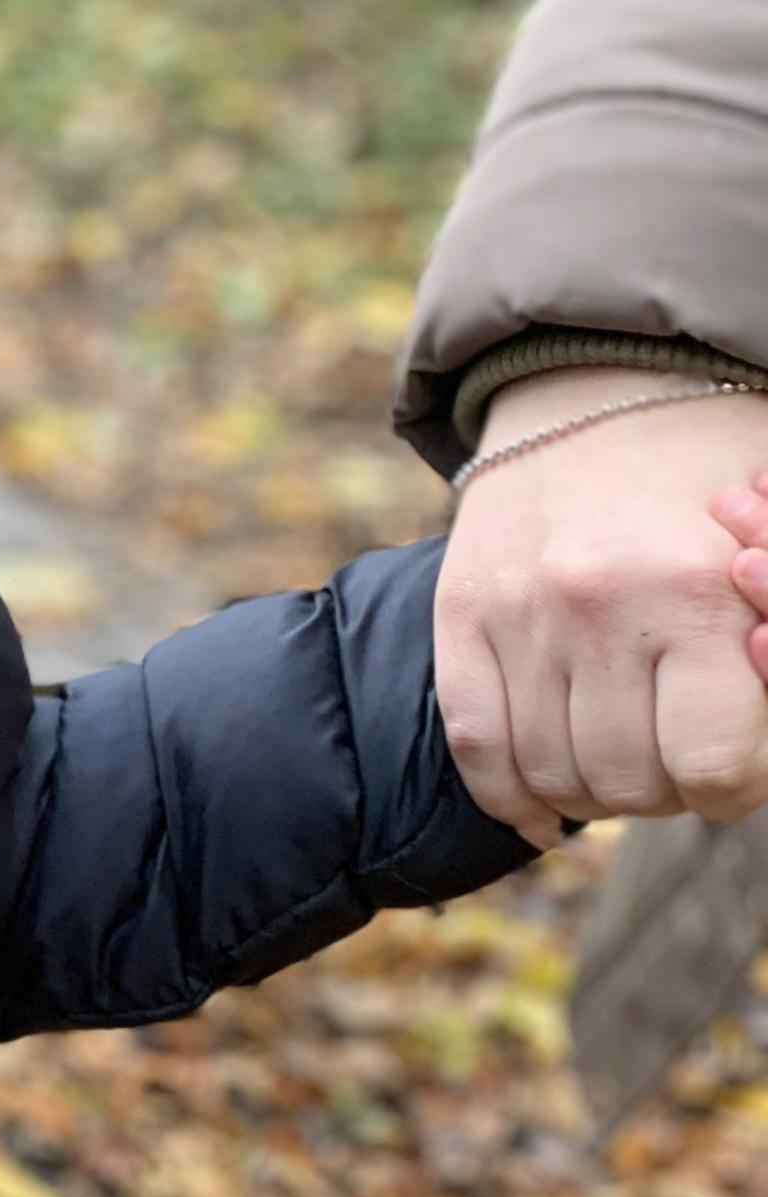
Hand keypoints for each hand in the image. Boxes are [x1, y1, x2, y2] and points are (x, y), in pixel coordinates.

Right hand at [434, 373, 767, 845]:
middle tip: (676, 755)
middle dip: (664, 792)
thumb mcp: (767, 547)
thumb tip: (743, 761)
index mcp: (699, 590)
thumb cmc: (717, 478)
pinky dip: (509, 796)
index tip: (733, 770)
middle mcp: (601, 605)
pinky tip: (541, 810)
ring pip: (552, 776)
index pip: (715, 767)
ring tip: (618, 760)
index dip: (734, 791)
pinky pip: (473, 744)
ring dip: (592, 794)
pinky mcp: (460, 613)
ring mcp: (520, 613)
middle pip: (631, 784)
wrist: (602, 386)